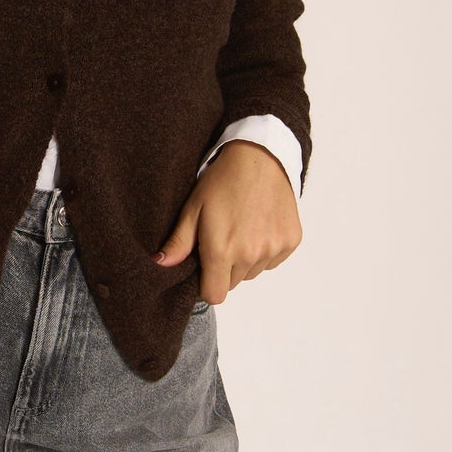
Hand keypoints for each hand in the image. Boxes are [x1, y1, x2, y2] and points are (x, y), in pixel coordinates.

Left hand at [153, 142, 301, 303]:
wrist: (260, 157)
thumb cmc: (222, 181)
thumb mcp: (193, 209)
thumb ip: (179, 243)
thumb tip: (160, 265)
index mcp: (222, 251)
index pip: (214, 295)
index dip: (206, 283)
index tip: (204, 264)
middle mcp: (251, 255)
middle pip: (233, 282)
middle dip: (224, 267)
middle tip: (223, 237)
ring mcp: (273, 249)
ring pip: (253, 271)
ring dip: (246, 259)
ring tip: (241, 228)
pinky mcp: (290, 241)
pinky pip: (273, 260)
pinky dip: (265, 249)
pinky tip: (259, 225)